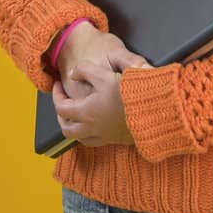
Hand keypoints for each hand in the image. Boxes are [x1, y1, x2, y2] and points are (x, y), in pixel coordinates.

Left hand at [52, 23, 150, 147]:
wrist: (156, 110)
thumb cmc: (130, 92)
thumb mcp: (105, 73)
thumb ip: (85, 71)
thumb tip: (73, 74)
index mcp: (86, 112)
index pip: (61, 108)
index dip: (56, 95)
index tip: (58, 84)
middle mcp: (92, 128)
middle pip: (67, 129)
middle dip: (62, 116)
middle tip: (64, 104)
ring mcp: (106, 136)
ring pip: (81, 138)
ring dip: (76, 128)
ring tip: (79, 118)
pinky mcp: (119, 139)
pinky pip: (97, 141)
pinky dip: (91, 134)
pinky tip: (98, 125)